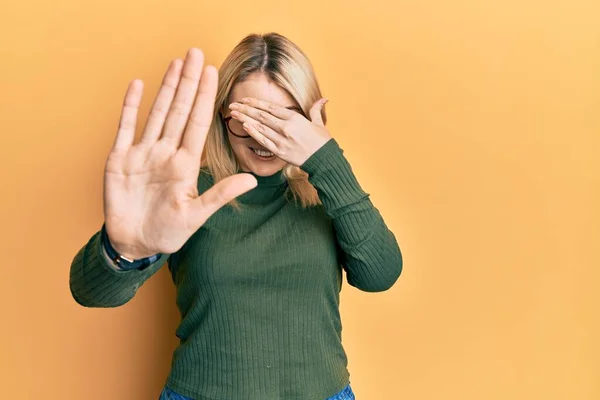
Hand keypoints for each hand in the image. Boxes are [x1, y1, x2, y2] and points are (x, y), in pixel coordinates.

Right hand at [103, 48, 256, 259]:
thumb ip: (221, 194)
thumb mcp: (196, 214)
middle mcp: (165, 153)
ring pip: (157, 113)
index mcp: (185, 164)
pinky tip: (139, 85)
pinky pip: (125, 127)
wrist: (135, 243)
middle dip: (188, 82)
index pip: (197, 123)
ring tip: (175, 63)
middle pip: (179, 110)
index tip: (212, 73)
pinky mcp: (119, 159)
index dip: (204, 97)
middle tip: (195, 53)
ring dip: (166, 87)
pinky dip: (131, 106)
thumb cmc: (168, 232)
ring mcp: (142, 153)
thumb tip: (253, 180)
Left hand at [228, 97, 331, 166]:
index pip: (270, 107)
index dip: (256, 102)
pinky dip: (253, 133)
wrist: (324, 160)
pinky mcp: (280, 151)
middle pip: (261, 115)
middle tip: (233, 105)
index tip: (245, 99)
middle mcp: (286, 127)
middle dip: (245, 109)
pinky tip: (244, 126)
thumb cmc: (322, 142)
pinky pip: (263, 141)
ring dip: (245, 119)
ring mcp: (282, 140)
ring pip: (260, 127)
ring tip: (233, 114)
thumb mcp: (319, 123)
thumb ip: (316, 109)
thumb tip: (324, 99)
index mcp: (294, 118)